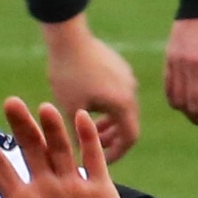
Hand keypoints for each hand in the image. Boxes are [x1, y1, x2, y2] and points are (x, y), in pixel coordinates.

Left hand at [0, 98, 133, 197]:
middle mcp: (46, 188)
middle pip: (31, 151)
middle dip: (22, 127)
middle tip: (11, 103)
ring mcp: (73, 187)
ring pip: (61, 151)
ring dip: (54, 130)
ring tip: (45, 108)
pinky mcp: (101, 192)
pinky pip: (95, 162)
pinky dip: (89, 140)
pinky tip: (82, 118)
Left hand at [38, 18, 142, 157]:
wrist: (68, 36)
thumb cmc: (67, 74)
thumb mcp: (69, 110)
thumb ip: (78, 134)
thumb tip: (80, 153)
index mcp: (123, 104)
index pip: (130, 138)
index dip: (117, 153)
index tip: (101, 162)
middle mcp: (131, 91)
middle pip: (128, 123)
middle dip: (112, 139)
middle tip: (93, 147)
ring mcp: (127, 77)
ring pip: (122, 108)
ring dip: (109, 122)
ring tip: (90, 128)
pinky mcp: (120, 67)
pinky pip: (118, 93)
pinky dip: (108, 106)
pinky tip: (88, 105)